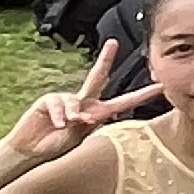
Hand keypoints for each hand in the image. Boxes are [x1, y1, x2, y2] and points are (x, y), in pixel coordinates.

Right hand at [6, 42, 163, 162]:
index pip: (124, 102)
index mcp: (98, 113)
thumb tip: (86, 115)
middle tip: (113, 42)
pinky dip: (59, 114)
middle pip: (97, 76)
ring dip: (72, 114)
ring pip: (74, 99)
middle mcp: (84, 103)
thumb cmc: (57, 146)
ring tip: (68, 125)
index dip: (142, 95)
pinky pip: (57, 102)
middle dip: (105, 59)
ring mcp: (66, 100)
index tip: (161, 86)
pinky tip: (57, 124)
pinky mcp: (48, 100)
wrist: (32, 151)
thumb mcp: (78, 137)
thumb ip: (83, 124)